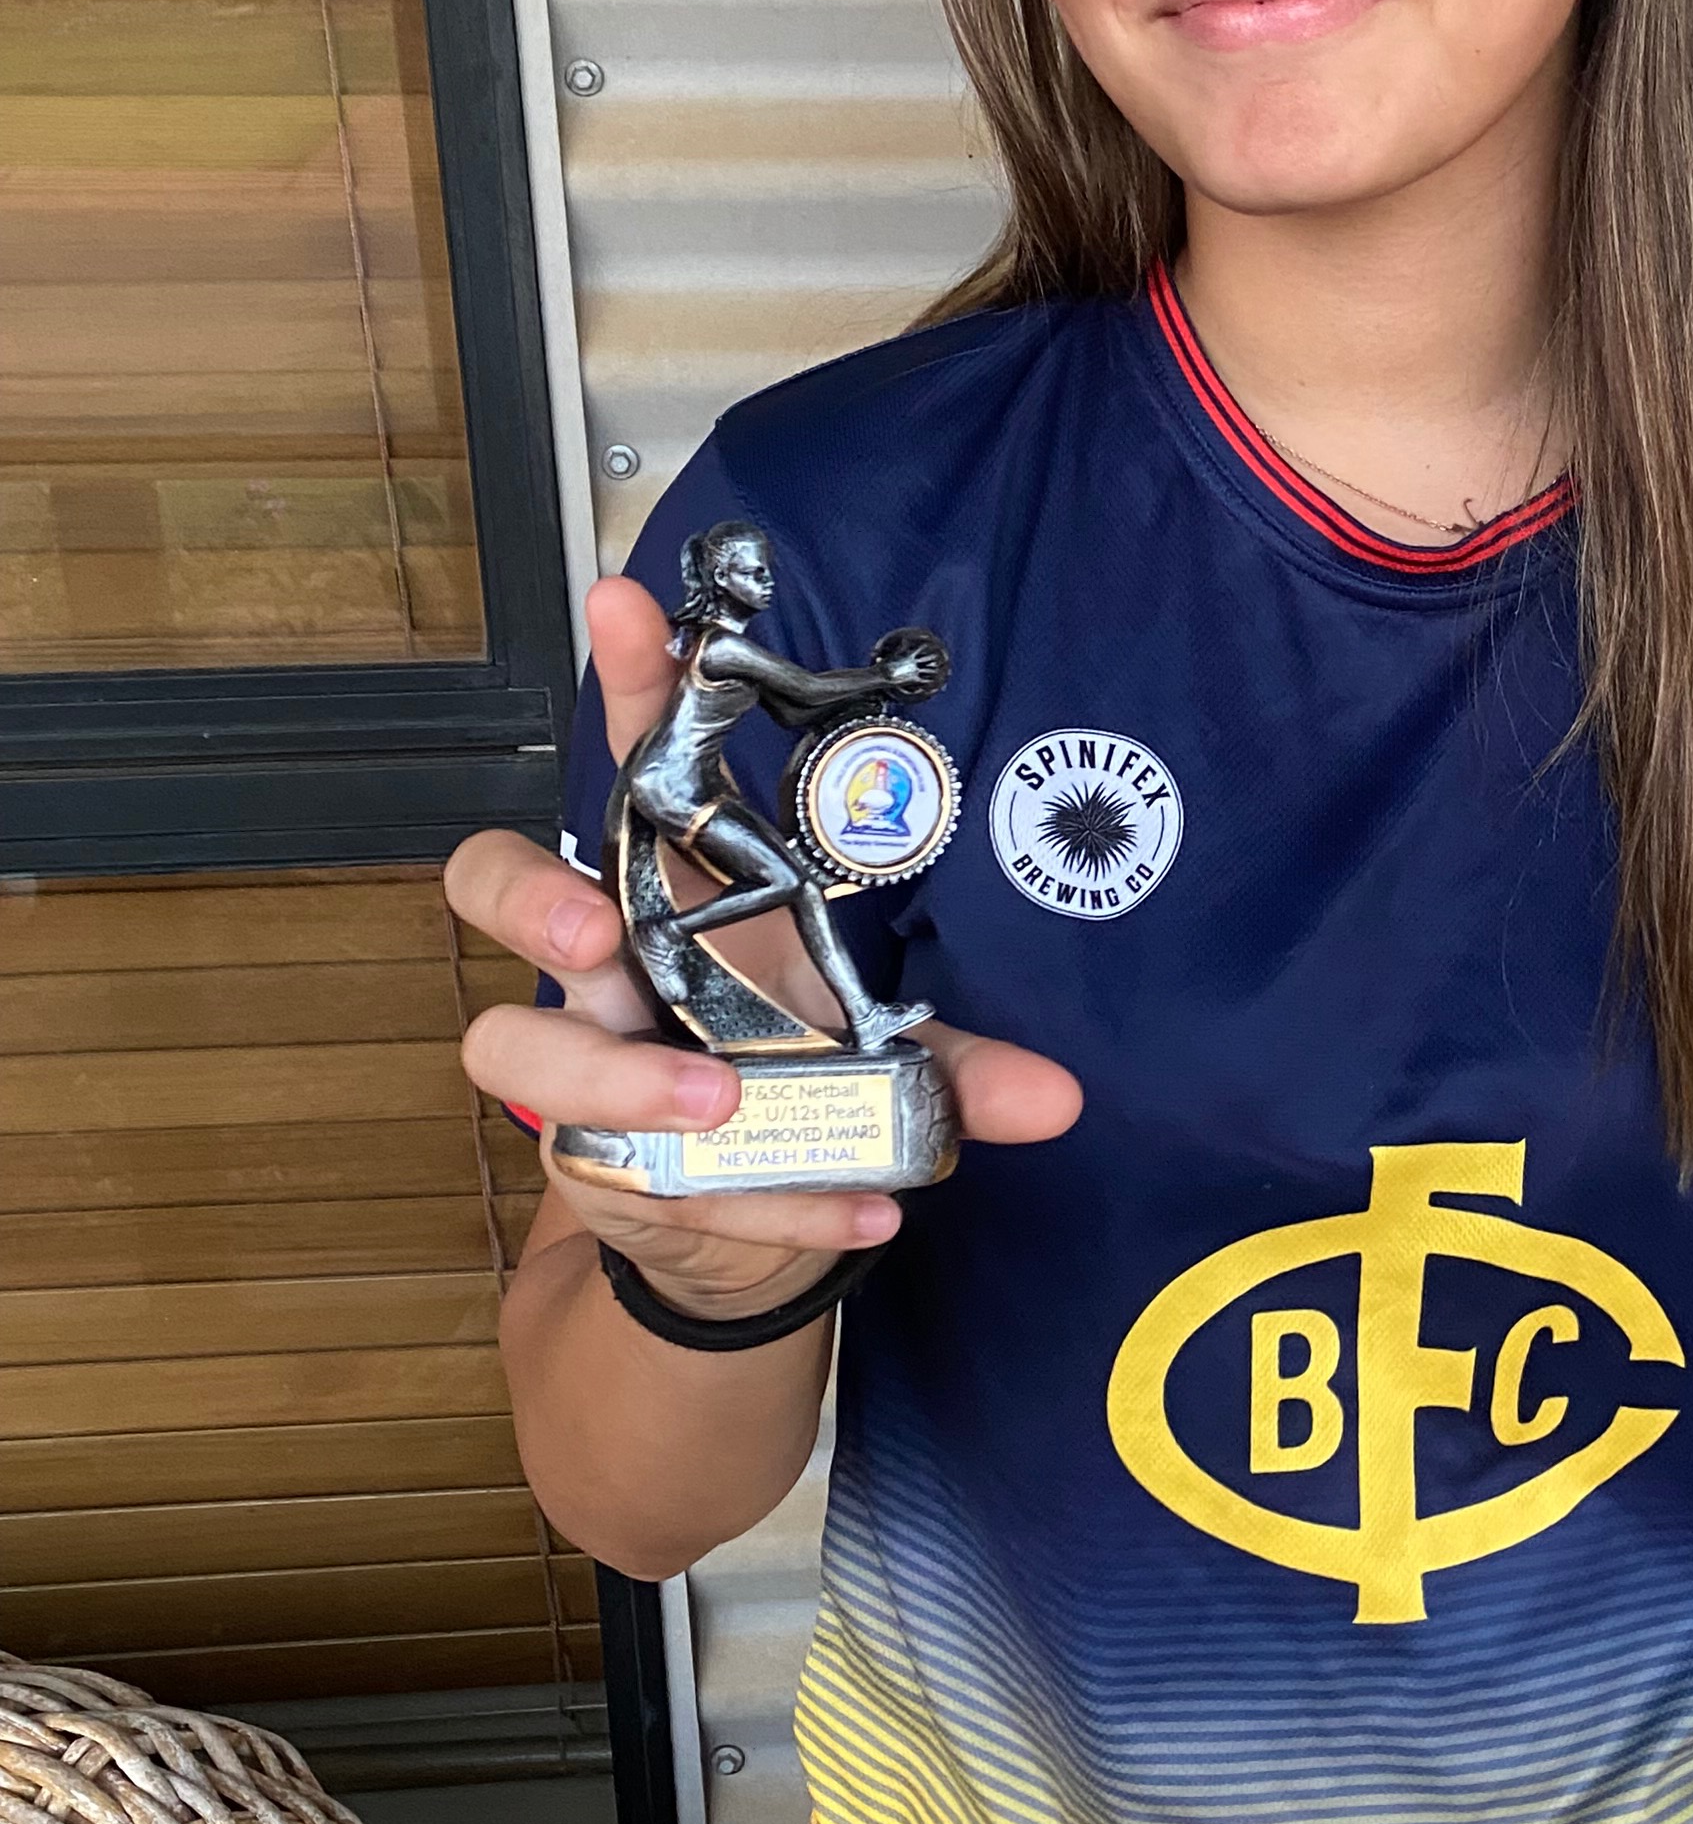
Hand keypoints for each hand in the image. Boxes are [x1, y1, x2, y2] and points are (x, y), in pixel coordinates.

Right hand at [447, 576, 1079, 1320]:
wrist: (741, 1221)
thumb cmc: (787, 1074)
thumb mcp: (881, 1052)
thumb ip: (961, 1067)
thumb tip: (1062, 1097)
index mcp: (674, 889)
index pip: (636, 760)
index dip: (630, 681)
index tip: (628, 602)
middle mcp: (604, 963)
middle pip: (499, 883)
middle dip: (535, 900)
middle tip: (600, 936)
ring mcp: (578, 1059)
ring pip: (518, 1047)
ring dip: (619, 1079)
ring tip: (724, 1106)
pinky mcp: (588, 1160)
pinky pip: (628, 1171)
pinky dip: (752, 1201)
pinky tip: (850, 1210)